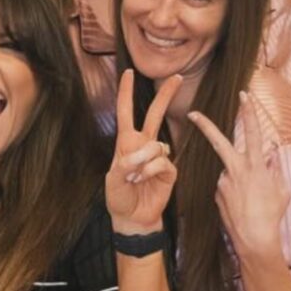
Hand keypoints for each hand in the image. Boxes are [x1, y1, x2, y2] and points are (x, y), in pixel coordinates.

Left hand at [105, 70, 180, 234]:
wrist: (132, 217)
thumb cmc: (119, 196)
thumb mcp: (112, 180)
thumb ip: (124, 165)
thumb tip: (140, 156)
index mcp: (126, 142)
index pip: (126, 112)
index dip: (126, 92)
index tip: (129, 73)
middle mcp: (143, 145)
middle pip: (155, 114)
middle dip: (166, 95)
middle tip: (177, 77)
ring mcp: (158, 156)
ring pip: (157, 144)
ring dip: (143, 161)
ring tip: (135, 177)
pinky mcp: (169, 169)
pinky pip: (162, 161)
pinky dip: (151, 171)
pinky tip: (144, 180)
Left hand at [187, 92, 289, 260]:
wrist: (254, 238)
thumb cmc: (272, 214)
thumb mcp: (282, 189)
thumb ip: (275, 168)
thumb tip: (273, 154)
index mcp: (255, 166)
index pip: (253, 132)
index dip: (249, 112)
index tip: (243, 95)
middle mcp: (236, 170)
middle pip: (219, 142)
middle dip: (205, 125)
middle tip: (192, 113)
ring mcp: (223, 181)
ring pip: (231, 171)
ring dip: (240, 180)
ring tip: (252, 201)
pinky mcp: (217, 193)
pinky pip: (227, 186)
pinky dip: (235, 191)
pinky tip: (243, 205)